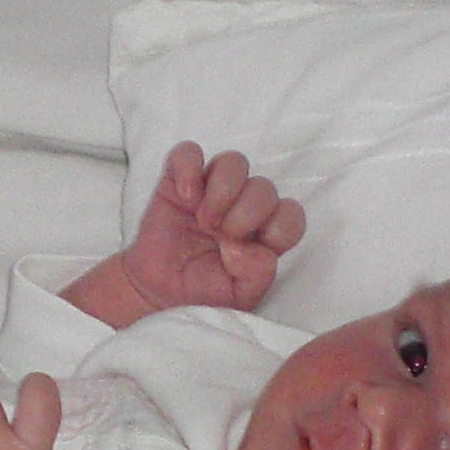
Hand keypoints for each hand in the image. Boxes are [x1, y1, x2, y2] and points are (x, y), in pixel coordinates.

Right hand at [70, 143, 305, 327]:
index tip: (251, 249)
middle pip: (264, 187)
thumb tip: (243, 245)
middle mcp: (242, 207)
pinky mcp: (177, 183)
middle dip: (247, 213)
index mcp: (263, 234)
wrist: (157, 295)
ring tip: (205, 220)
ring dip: (224, 190)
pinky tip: (186, 196)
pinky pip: (188, 153)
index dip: (278, 227)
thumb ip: (257, 273)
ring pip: (234, 163)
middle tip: (222, 236)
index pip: (291, 214)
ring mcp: (210, 191)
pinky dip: (189, 168)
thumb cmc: (202, 294)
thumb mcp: (240, 296)